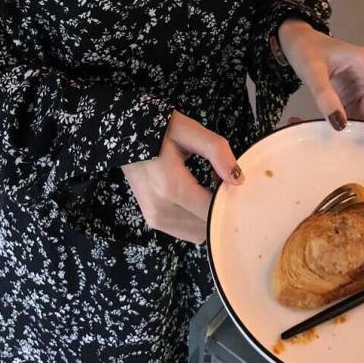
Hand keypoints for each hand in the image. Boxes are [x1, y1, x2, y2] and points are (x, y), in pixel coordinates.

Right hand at [121, 110, 244, 243]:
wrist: (124, 133)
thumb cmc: (160, 129)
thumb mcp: (190, 131)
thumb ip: (217, 152)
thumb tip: (238, 179)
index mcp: (172, 187)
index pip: (213, 211)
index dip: (231, 202)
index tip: (239, 186)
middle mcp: (162, 209)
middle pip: (208, 226)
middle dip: (223, 210)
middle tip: (226, 186)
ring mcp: (155, 218)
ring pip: (199, 233)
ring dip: (211, 216)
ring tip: (210, 189)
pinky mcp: (153, 220)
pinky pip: (188, 232)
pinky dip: (199, 220)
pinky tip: (199, 198)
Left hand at [277, 19, 363, 135]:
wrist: (296, 41)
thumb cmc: (306, 47)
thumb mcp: (312, 70)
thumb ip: (325, 96)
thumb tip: (339, 124)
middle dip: (362, 128)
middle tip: (339, 140)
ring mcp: (359, 89)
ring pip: (363, 117)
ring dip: (349, 128)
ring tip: (326, 132)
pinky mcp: (348, 97)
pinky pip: (350, 116)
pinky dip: (340, 124)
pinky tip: (324, 126)